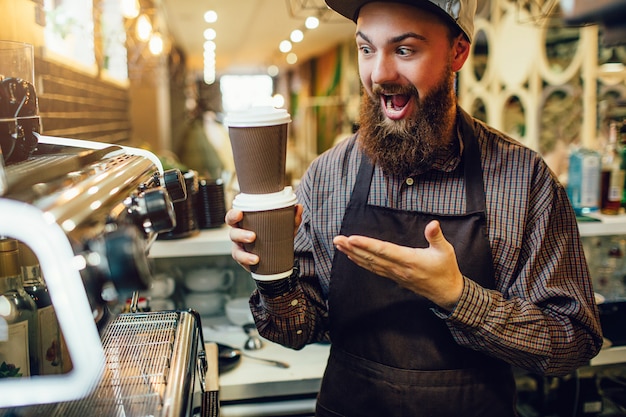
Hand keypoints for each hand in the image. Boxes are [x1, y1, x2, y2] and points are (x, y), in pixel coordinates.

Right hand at [225, 204, 303, 270]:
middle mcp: (239, 235)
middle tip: (253, 237)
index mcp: (244, 222)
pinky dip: (248, 263)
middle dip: (240, 235)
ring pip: (236, 252)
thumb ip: (291, 218)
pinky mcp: (245, 261)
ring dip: (244, 255)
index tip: (240, 214)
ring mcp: (241, 249)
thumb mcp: (284, 226)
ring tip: (255, 258)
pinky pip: (243, 263)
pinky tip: (256, 262)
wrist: (278, 252)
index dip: (233, 215)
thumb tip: (298, 207)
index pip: (232, 217)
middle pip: (233, 234)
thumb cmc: (275, 233)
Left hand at [333, 220, 463, 309]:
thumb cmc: (445, 269)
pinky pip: (373, 269)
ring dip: (352, 254)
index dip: (367, 245)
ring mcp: (394, 274)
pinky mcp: (393, 277)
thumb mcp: (445, 250)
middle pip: (371, 257)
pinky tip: (351, 256)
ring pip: (369, 263)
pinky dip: (360, 262)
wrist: (446, 292)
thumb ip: (436, 236)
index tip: (352, 238)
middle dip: (352, 248)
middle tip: (337, 239)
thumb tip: (433, 223)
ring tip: (339, 245)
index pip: (384, 250)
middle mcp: (398, 268)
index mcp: (409, 260)